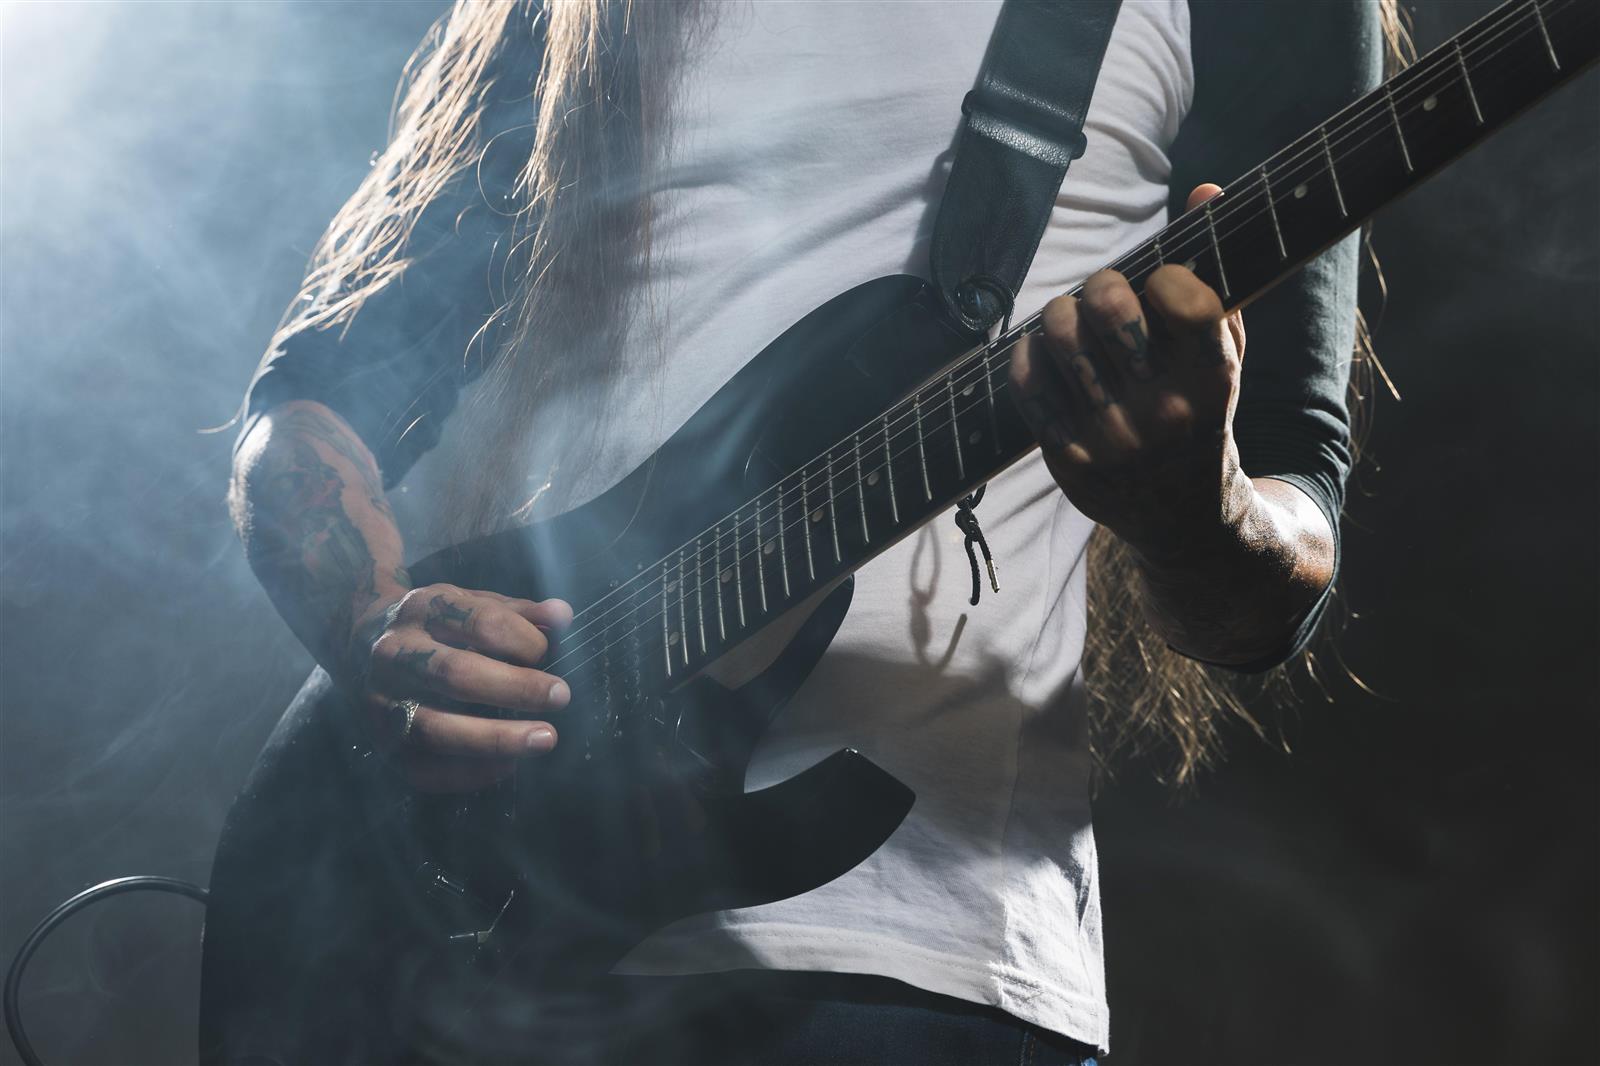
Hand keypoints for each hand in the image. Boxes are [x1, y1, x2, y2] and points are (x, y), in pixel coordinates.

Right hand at [345, 583, 572, 792]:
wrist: (360, 640)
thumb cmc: (436, 625)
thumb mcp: (471, 604)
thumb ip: (519, 612)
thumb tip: (563, 616)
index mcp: (423, 610)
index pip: (477, 622)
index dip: (520, 638)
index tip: (547, 652)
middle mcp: (395, 654)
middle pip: (455, 675)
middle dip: (515, 688)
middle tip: (560, 696)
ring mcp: (382, 702)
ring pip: (436, 728)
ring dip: (496, 738)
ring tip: (545, 738)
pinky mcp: (380, 743)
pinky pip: (423, 770)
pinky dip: (468, 774)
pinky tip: (507, 766)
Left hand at [1010, 184, 1251, 555]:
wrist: (1188, 516)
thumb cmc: (1203, 413)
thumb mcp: (1224, 352)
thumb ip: (1214, 276)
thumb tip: (1204, 190)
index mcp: (1212, 376)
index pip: (1180, 292)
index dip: (1161, 275)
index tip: (1159, 285)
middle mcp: (1164, 409)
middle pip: (1107, 304)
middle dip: (1099, 285)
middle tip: (1102, 294)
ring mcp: (1112, 439)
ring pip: (1059, 338)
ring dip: (1058, 315)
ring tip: (1070, 320)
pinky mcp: (1069, 462)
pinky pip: (1027, 386)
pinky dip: (1028, 358)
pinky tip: (1043, 355)